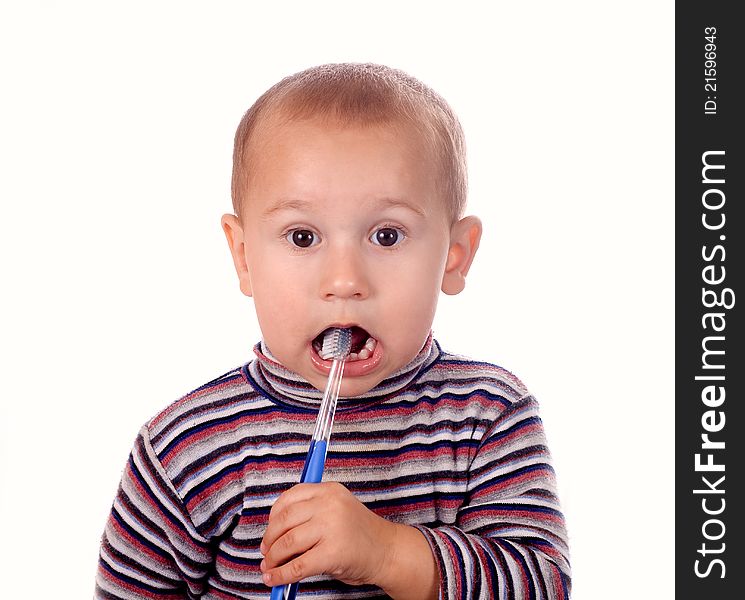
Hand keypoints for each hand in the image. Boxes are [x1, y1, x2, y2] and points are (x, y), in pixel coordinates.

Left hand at [260, 482, 395, 587]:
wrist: (388, 551)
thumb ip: (311, 513)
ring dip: (273, 558)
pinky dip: (281, 575)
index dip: (273, 516)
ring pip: (287, 543)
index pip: (290, 497)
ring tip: (269, 567)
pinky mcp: (332, 553)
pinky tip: (275, 578)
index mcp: (329, 490)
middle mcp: (329, 504)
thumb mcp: (337, 511)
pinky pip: (297, 565)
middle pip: (284, 520)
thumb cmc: (360, 534)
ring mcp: (331, 527)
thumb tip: (275, 534)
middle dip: (270, 539)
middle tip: (266, 552)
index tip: (269, 529)